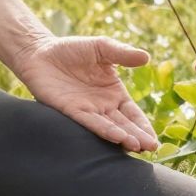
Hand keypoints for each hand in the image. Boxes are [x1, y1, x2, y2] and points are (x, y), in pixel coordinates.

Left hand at [12, 35, 157, 151]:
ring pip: (109, 127)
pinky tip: (116, 136)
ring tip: (137, 146)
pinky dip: (103, 130)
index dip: (144, 126)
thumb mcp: (101, 47)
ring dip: (123, 137)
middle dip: (138, 137)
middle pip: (124, 125)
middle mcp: (103, 106)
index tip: (155, 138)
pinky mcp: (71, 111)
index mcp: (114, 94)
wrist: (40, 51)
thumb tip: (146, 57)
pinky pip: (90, 122)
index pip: (133, 114)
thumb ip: (122, 53)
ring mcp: (88, 110)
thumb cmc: (72, 49)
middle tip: (151, 147)